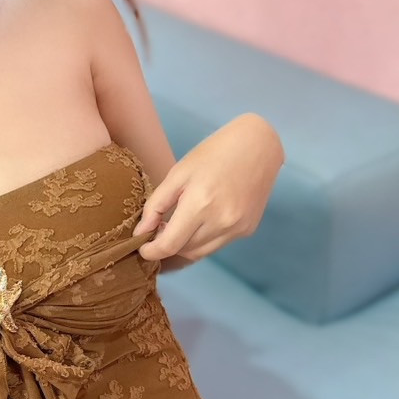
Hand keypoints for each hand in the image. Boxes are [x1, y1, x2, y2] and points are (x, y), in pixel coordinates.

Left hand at [131, 114, 283, 268]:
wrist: (258, 145)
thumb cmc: (214, 153)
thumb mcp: (178, 173)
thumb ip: (156, 205)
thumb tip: (140, 232)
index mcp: (200, 204)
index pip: (169, 245)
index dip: (151, 252)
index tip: (142, 247)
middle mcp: (221, 222)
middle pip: (184, 251)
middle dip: (166, 246)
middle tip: (158, 231)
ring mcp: (237, 228)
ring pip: (201, 252)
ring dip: (184, 246)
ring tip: (177, 226)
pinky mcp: (248, 229)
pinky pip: (217, 244)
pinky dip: (203, 239)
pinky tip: (201, 221)